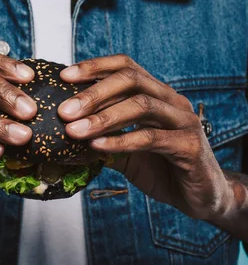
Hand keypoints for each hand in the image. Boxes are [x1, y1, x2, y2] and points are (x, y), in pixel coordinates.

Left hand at [57, 54, 231, 222]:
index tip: (65, 77)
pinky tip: (97, 147)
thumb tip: (65, 133)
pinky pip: (151, 137)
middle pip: (131, 80)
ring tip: (74, 130)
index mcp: (157, 95)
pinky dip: (121, 140)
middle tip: (64, 110)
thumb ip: (102, 138)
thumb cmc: (162, 169)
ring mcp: (184, 121)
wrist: (200, 197)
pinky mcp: (190, 145)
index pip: (126, 67)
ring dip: (103, 117)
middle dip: (94, 92)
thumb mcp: (125, 152)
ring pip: (141, 105)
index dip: (95, 67)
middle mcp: (172, 101)